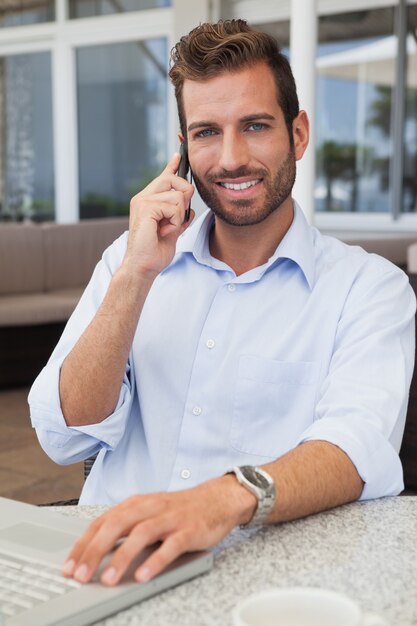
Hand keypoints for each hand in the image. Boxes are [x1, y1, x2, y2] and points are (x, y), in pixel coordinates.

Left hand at [62, 476, 256, 585]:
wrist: (217, 498)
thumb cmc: (179, 509)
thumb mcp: (149, 512)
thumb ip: (126, 528)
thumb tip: (96, 552)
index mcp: (137, 504)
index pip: (103, 522)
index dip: (84, 543)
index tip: (69, 565)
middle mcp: (150, 508)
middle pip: (117, 525)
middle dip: (95, 551)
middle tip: (80, 574)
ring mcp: (170, 518)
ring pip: (141, 534)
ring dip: (122, 557)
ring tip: (108, 579)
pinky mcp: (189, 530)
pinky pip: (170, 546)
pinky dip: (155, 561)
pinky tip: (142, 575)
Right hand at [124, 152, 194, 277]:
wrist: (143, 266)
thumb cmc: (154, 252)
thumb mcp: (172, 230)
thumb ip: (179, 216)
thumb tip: (189, 209)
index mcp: (148, 201)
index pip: (163, 178)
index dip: (172, 166)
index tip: (179, 155)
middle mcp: (143, 197)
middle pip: (175, 181)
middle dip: (184, 199)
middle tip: (176, 218)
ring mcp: (143, 201)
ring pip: (178, 196)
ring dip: (178, 216)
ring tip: (165, 229)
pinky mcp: (146, 207)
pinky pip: (174, 207)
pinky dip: (175, 221)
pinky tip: (163, 230)